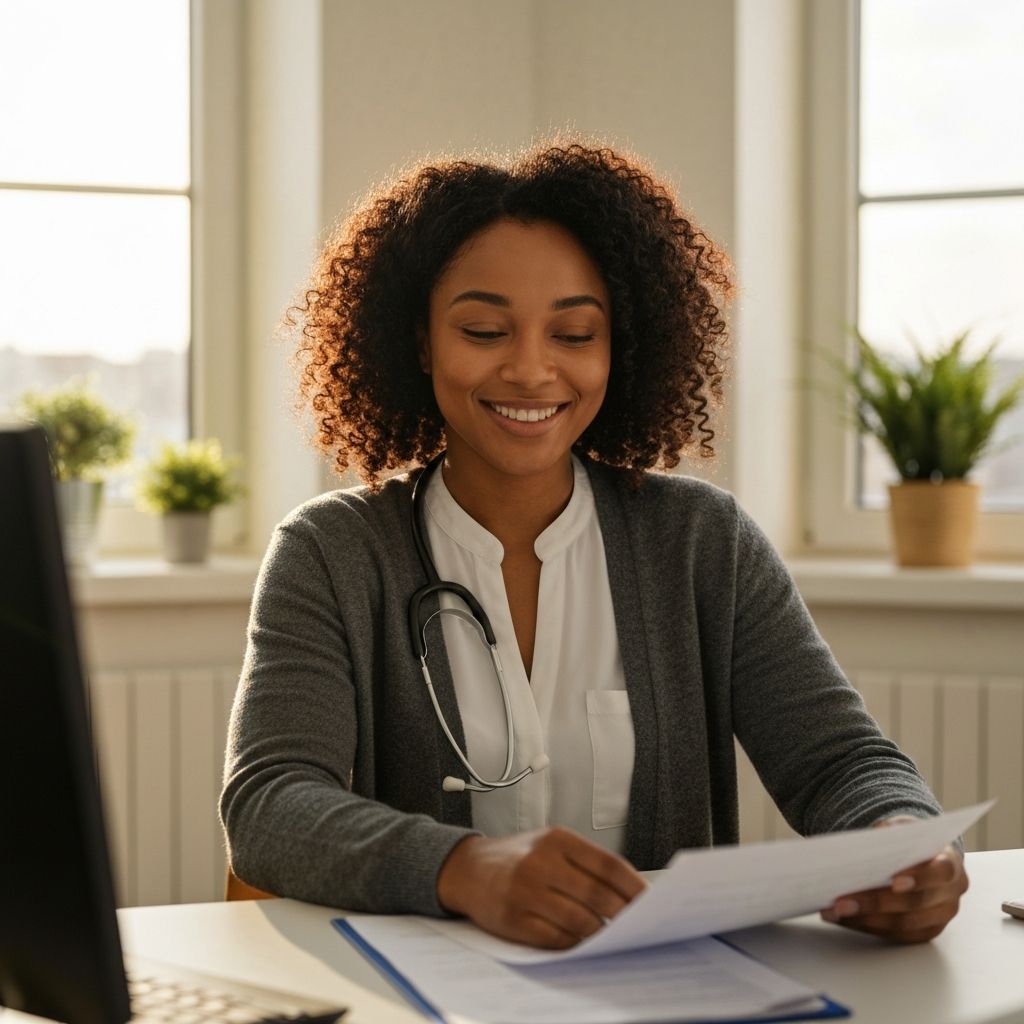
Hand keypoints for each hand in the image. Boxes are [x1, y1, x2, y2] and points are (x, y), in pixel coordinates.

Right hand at [436, 826, 646, 948]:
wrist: (468, 869)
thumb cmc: (520, 857)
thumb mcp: (550, 844)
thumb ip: (585, 863)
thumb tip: (628, 893)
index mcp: (557, 839)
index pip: (608, 865)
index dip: (633, 887)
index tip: (650, 902)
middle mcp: (541, 862)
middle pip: (597, 895)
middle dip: (622, 914)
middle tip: (636, 925)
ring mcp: (525, 891)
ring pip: (579, 920)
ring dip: (599, 931)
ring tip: (609, 934)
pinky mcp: (512, 919)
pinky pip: (555, 938)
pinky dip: (574, 942)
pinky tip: (581, 939)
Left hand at [820, 817, 968, 942]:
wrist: (920, 854)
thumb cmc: (909, 840)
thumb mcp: (902, 827)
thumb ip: (890, 833)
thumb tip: (866, 845)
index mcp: (949, 863)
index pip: (941, 872)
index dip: (920, 878)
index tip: (894, 881)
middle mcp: (950, 894)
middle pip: (916, 904)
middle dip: (876, 903)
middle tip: (841, 902)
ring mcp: (940, 916)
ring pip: (903, 924)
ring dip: (865, 919)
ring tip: (834, 911)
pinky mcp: (925, 931)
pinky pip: (896, 934)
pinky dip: (867, 926)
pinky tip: (843, 918)